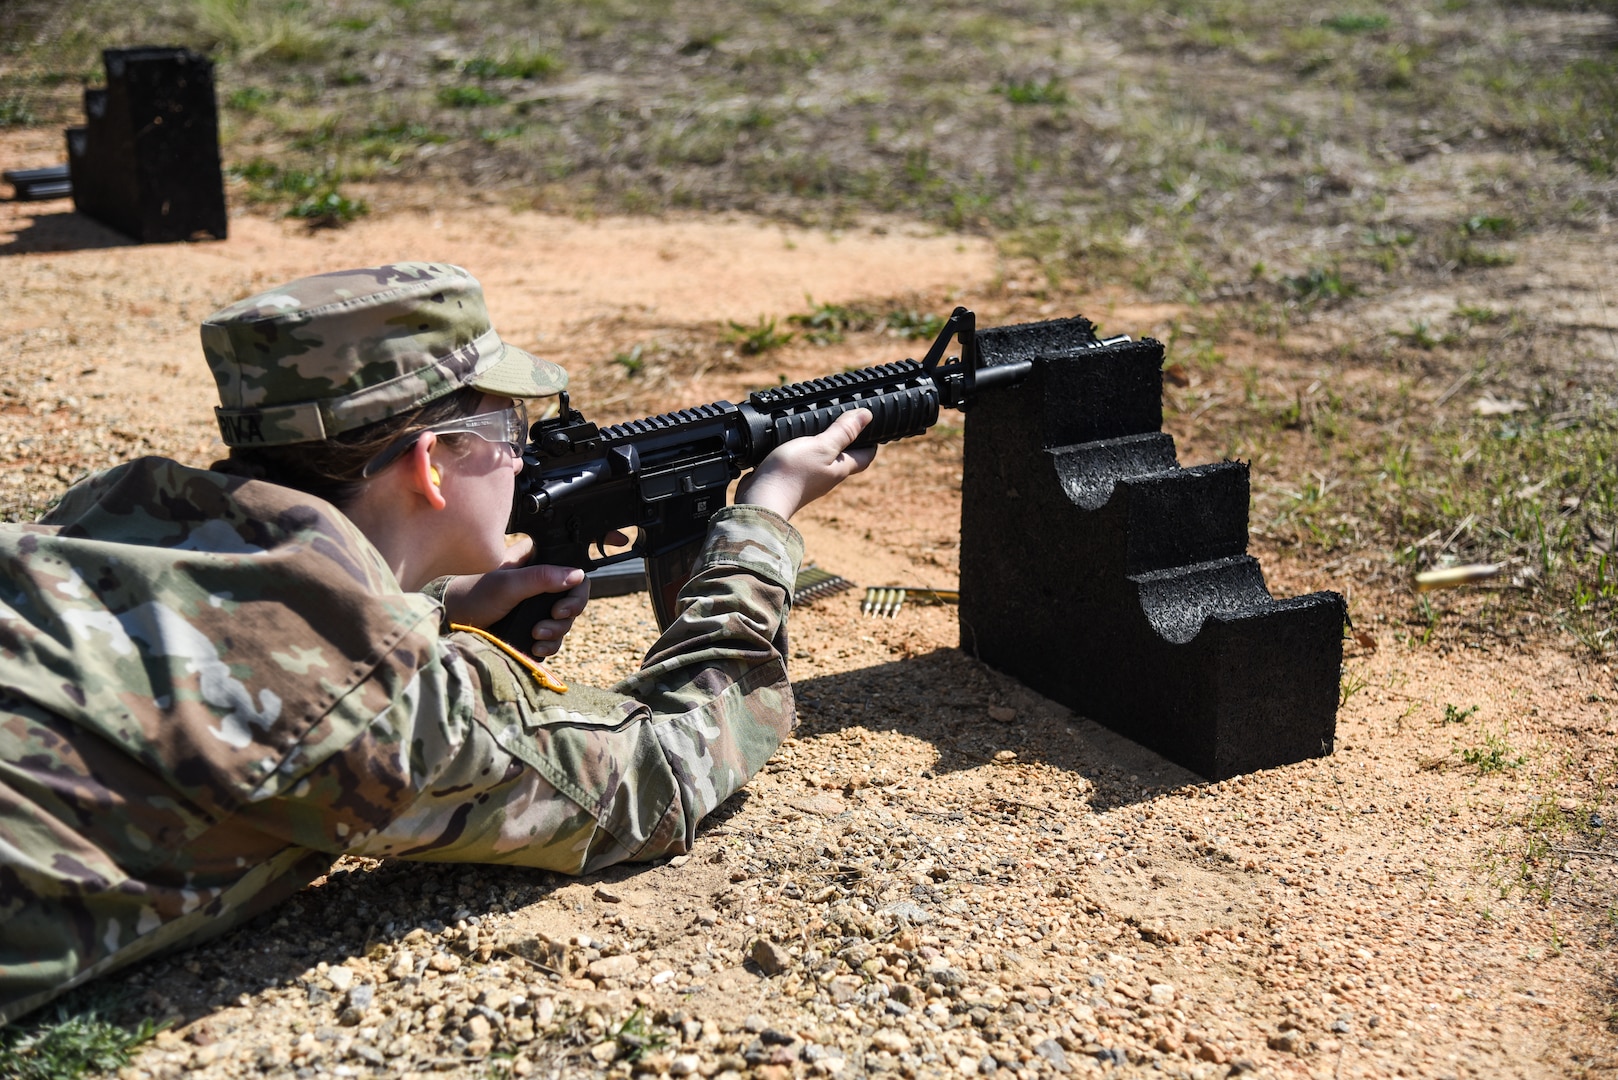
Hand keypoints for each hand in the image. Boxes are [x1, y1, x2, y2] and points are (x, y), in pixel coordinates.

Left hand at [442, 536, 593, 657]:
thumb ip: (541, 578)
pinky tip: (536, 647)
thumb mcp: (507, 585)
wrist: (453, 623)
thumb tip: (577, 575)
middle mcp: (541, 581)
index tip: (562, 603)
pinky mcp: (533, 625)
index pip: (573, 569)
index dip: (576, 588)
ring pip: (565, 620)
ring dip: (556, 631)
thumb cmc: (473, 595)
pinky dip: (549, 645)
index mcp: (537, 561)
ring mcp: (537, 605)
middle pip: (574, 598)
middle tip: (553, 618)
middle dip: (567, 614)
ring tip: (536, 635)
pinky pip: (554, 638)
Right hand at [734, 407, 876, 520]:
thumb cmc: (792, 474)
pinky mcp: (788, 479)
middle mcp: (826, 476)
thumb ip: (843, 432)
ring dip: (822, 445)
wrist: (760, 500)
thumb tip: (867, 416)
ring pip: (821, 460)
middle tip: (846, 421)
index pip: (865, 457)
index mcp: (839, 469)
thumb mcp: (822, 446)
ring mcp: (807, 480)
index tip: (872, 427)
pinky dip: (801, 451)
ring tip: (818, 426)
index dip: (871, 442)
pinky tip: (792, 442)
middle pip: (843, 459)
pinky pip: (800, 463)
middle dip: (847, 441)